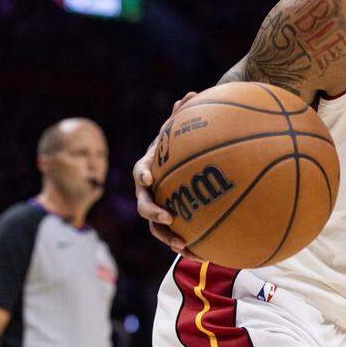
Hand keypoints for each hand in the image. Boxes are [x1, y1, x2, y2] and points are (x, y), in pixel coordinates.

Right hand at [134, 92, 202, 260]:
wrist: (172, 167)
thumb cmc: (175, 148)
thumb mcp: (177, 132)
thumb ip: (182, 116)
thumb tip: (193, 93)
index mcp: (147, 169)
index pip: (140, 172)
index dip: (143, 175)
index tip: (149, 178)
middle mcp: (146, 192)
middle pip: (144, 205)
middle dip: (155, 213)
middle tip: (170, 217)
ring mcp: (156, 208)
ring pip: (156, 227)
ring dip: (168, 237)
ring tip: (184, 245)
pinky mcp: (168, 222)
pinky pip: (174, 235)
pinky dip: (186, 245)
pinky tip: (204, 253)